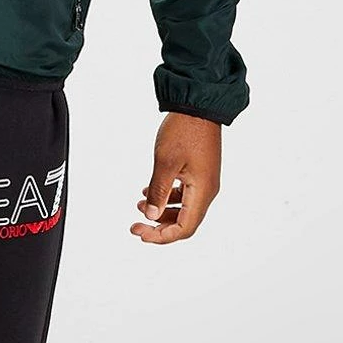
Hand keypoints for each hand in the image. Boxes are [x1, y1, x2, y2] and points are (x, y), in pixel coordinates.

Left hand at [131, 113, 222, 243]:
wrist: (198, 105)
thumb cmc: (184, 130)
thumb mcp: (165, 163)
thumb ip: (158, 192)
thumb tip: (150, 216)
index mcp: (202, 191)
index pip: (184, 228)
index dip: (161, 236)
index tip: (140, 232)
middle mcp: (207, 190)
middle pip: (185, 222)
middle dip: (159, 227)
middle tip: (136, 224)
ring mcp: (205, 181)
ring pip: (184, 209)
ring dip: (162, 211)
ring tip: (139, 204)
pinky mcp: (200, 172)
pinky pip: (185, 194)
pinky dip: (168, 197)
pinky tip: (149, 190)